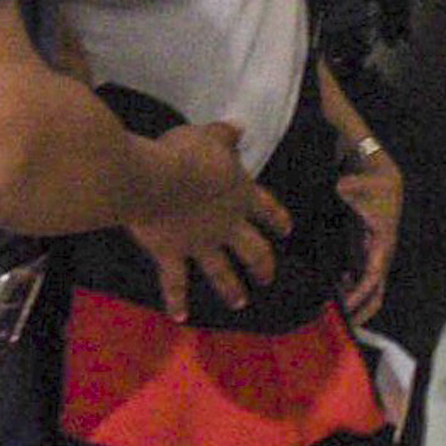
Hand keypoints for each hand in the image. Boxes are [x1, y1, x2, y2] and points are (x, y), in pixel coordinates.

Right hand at [128, 121, 292, 320]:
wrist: (158, 180)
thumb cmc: (186, 154)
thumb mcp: (209, 136)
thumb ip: (224, 136)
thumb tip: (238, 128)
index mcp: (241, 195)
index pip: (267, 208)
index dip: (278, 218)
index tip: (287, 231)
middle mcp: (227, 225)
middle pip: (253, 251)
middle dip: (263, 266)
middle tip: (268, 278)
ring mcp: (201, 244)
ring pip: (222, 273)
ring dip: (232, 289)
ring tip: (239, 303)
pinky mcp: (173, 255)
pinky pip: (176, 282)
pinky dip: (177, 301)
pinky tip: (180, 317)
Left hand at [336, 146, 402, 322]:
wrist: (380, 177)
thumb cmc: (372, 182)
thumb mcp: (361, 182)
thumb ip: (351, 186)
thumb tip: (342, 187)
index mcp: (382, 243)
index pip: (374, 278)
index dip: (360, 295)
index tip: (344, 309)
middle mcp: (380, 255)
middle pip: (376, 294)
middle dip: (361, 313)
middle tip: (337, 327)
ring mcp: (372, 256)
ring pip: (368, 292)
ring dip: (352, 305)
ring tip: (328, 312)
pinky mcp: (363, 253)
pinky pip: (359, 281)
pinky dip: (347, 291)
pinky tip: (331, 292)